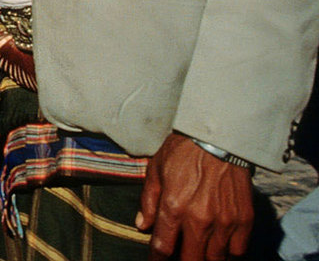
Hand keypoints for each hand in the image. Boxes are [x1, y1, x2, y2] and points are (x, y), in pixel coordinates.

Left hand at [137, 133, 252, 260]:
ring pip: (215, 259)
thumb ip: (148, 201)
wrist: (219, 138)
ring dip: (205, 260)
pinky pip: (238, 251)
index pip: (163, 247)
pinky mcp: (244, 219)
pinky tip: (220, 252)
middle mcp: (200, 220)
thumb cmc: (183, 152)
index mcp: (174, 208)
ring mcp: (225, 222)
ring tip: (198, 256)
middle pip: (191, 260)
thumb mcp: (156, 170)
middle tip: (180, 259)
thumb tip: (142, 225)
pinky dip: (228, 256)